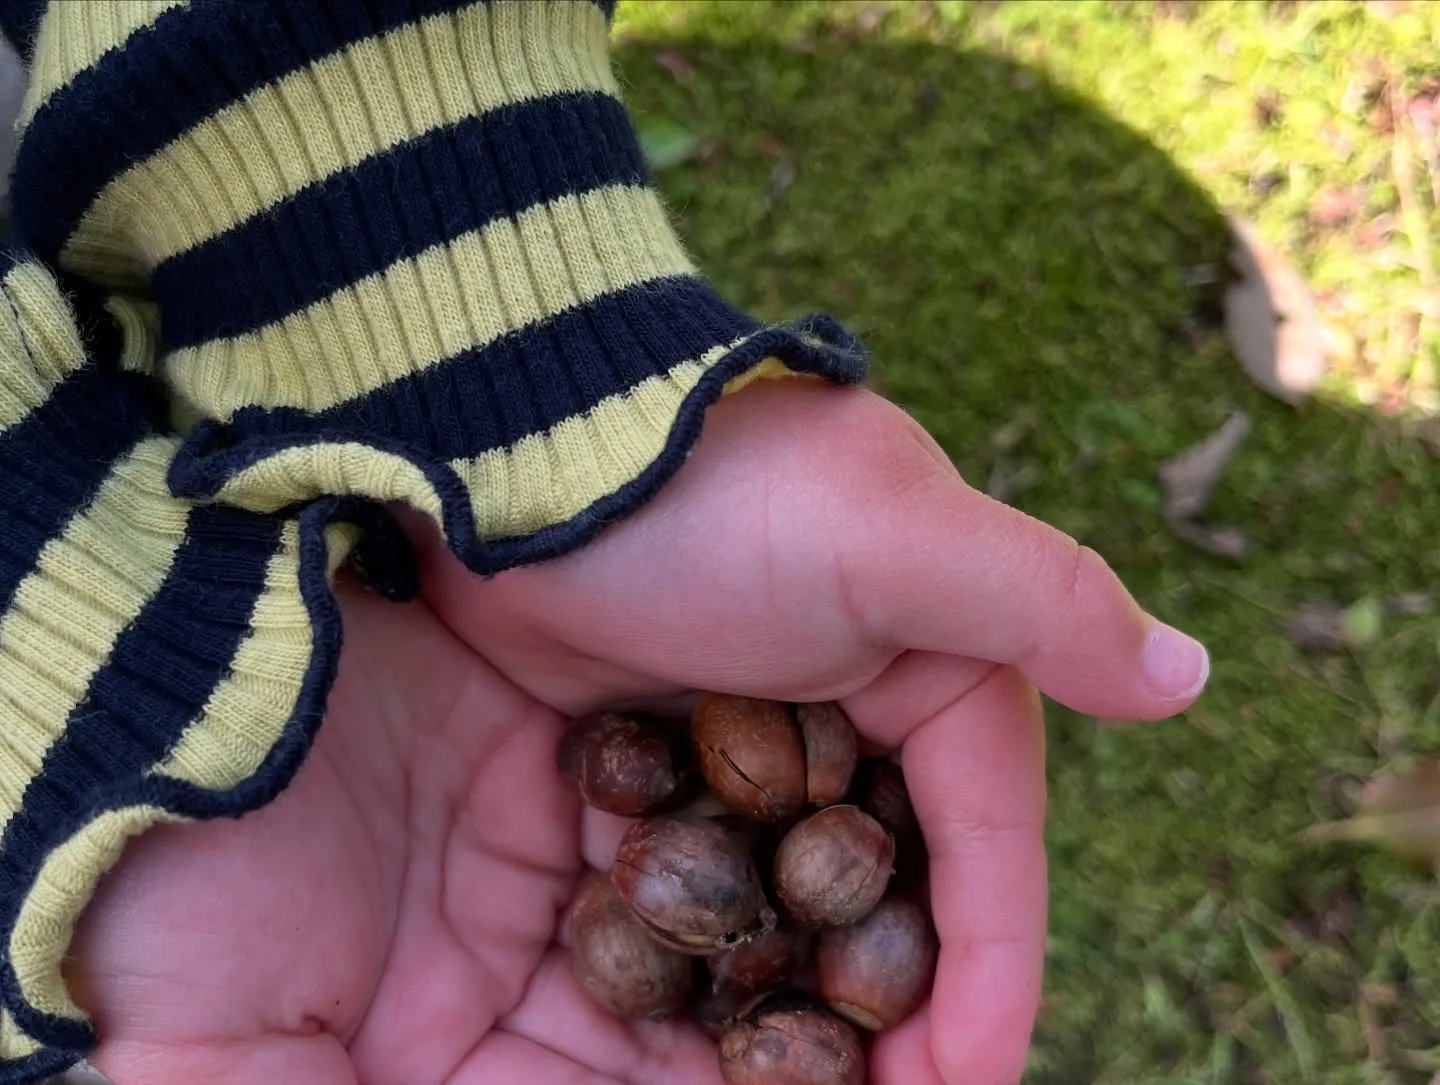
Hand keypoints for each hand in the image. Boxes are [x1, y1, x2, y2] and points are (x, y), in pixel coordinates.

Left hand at [68, 381, 1207, 1084]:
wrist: (529, 446)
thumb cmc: (718, 487)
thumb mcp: (893, 532)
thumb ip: (1043, 604)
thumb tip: (1186, 677)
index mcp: (929, 683)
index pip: (982, 860)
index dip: (990, 984)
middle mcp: (844, 730)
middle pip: (885, 909)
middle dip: (886, 1022)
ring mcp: (736, 759)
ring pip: (788, 921)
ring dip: (793, 1014)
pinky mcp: (644, 773)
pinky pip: (688, 896)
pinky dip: (697, 968)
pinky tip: (679, 1036)